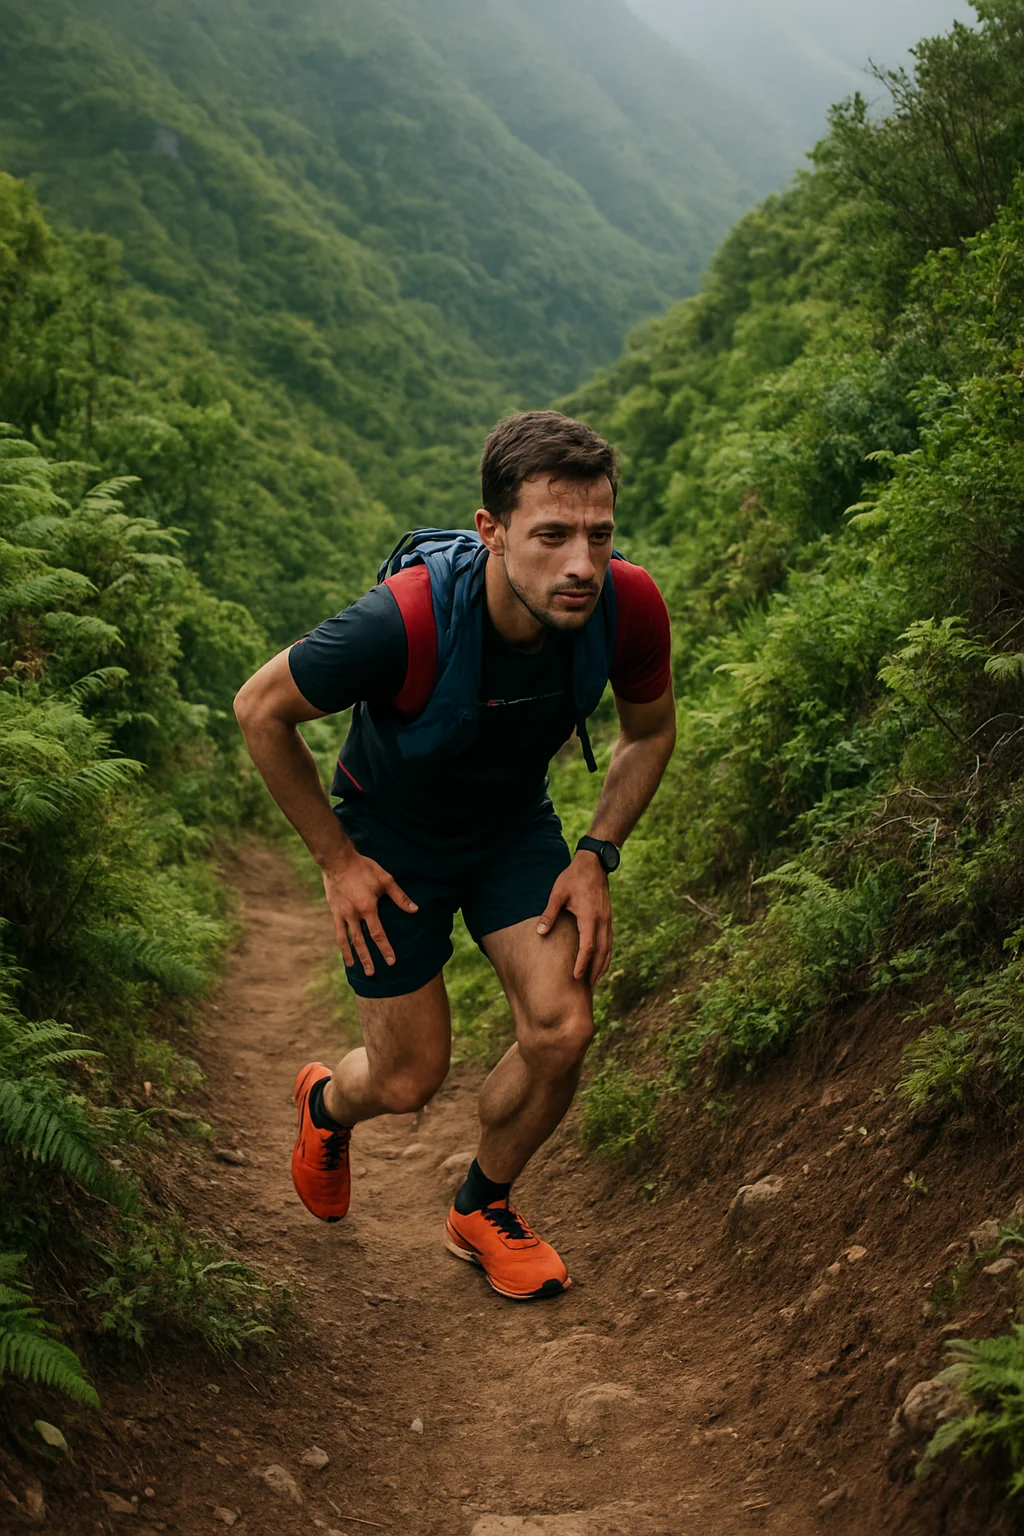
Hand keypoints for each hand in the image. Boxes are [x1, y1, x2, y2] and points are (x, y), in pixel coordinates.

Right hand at [321, 851, 417, 976]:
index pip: (378, 934)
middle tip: (373, 973)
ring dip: (352, 955)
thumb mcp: (385, 879)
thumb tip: (414, 910)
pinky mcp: (334, 912)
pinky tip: (345, 952)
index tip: (391, 961)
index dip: (385, 948)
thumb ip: (399, 897)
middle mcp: (354, 914)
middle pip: (361, 942)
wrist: (338, 860)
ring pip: (347, 940)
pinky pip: (338, 932)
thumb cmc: (364, 868)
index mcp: (368, 907)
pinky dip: (342, 944)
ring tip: (356, 969)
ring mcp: (342, 914)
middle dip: (368, 958)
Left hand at [536, 853, 612, 986]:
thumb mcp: (558, 894)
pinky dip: (606, 955)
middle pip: (601, 952)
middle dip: (594, 971)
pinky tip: (600, 962)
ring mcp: (607, 920)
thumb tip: (540, 933)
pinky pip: (609, 941)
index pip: (588, 946)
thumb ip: (549, 914)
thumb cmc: (573, 878)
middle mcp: (602, 922)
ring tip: (594, 981)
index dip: (582, 963)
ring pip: (608, 948)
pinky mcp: (608, 919)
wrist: (593, 864)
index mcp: (589, 917)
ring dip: (602, 965)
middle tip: (587, 988)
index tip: (577, 978)